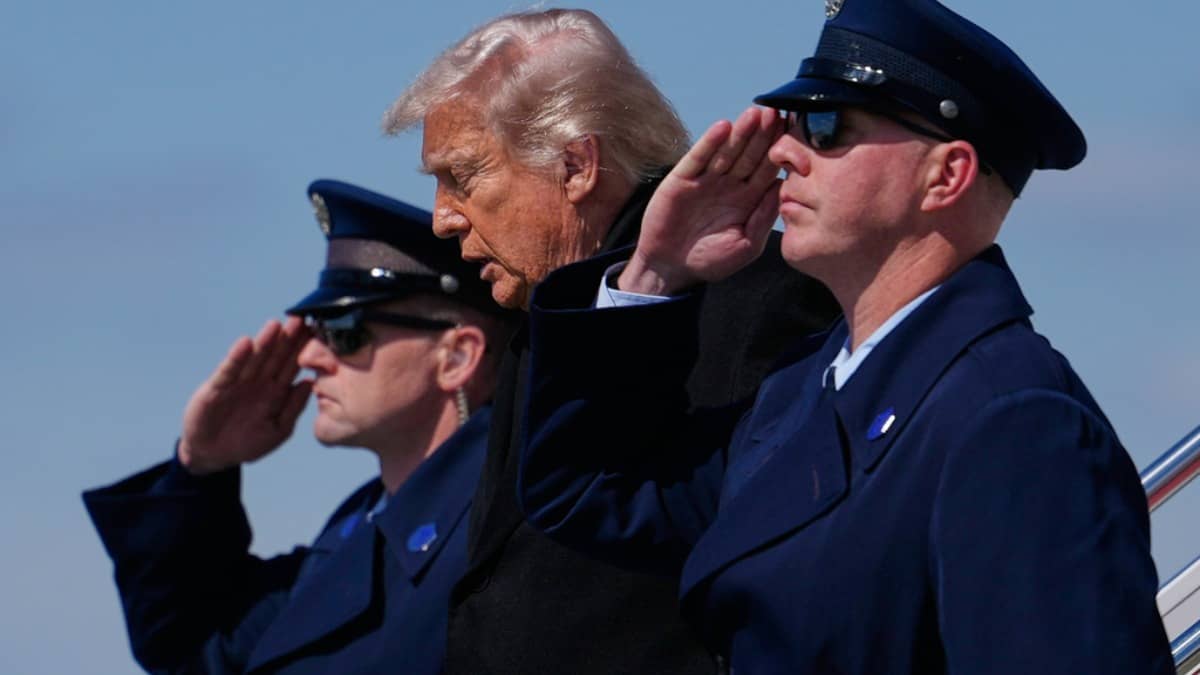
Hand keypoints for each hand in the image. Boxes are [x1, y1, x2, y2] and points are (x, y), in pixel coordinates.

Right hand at [178, 317, 313, 475]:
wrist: (212, 455)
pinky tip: (246, 343)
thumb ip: (293, 408)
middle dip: (288, 338)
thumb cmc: (247, 442)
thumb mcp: (277, 430)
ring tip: (276, 325)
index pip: (293, 365)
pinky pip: (229, 370)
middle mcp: (259, 382)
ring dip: (265, 342)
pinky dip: (237, 357)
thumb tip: (311, 384)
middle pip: (276, 356)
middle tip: (301, 319)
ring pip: (254, 359)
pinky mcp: (217, 387)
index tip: (319, 333)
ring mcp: (238, 382)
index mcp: (276, 390)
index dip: (304, 349)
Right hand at [620, 106, 782, 294]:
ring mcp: (706, 179)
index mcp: (748, 198)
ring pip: (727, 151)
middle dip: (763, 134)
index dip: (780, 150)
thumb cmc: (711, 260)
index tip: (794, 132)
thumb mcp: (746, 245)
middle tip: (777, 113)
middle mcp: (730, 184)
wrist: (671, 268)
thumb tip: (782, 188)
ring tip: (755, 114)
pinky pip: (698, 158)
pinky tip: (723, 128)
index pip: (768, 168)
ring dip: (741, 132)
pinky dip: (710, 143)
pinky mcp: (682, 179)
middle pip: (750, 154)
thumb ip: (763, 218)